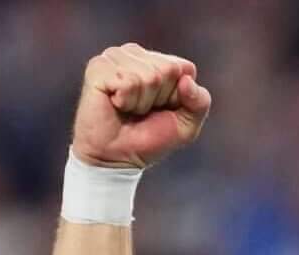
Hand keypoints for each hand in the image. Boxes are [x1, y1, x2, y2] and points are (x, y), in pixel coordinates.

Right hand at [71, 44, 210, 169]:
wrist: (116, 157)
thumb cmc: (149, 139)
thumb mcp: (187, 126)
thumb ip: (200, 102)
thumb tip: (186, 80)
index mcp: (158, 61)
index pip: (185, 68)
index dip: (178, 96)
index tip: (162, 108)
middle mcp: (136, 53)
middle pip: (168, 70)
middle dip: (159, 98)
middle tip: (142, 111)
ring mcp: (115, 57)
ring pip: (149, 76)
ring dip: (141, 102)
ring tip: (128, 108)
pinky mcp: (98, 66)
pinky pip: (128, 82)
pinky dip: (126, 101)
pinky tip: (116, 104)